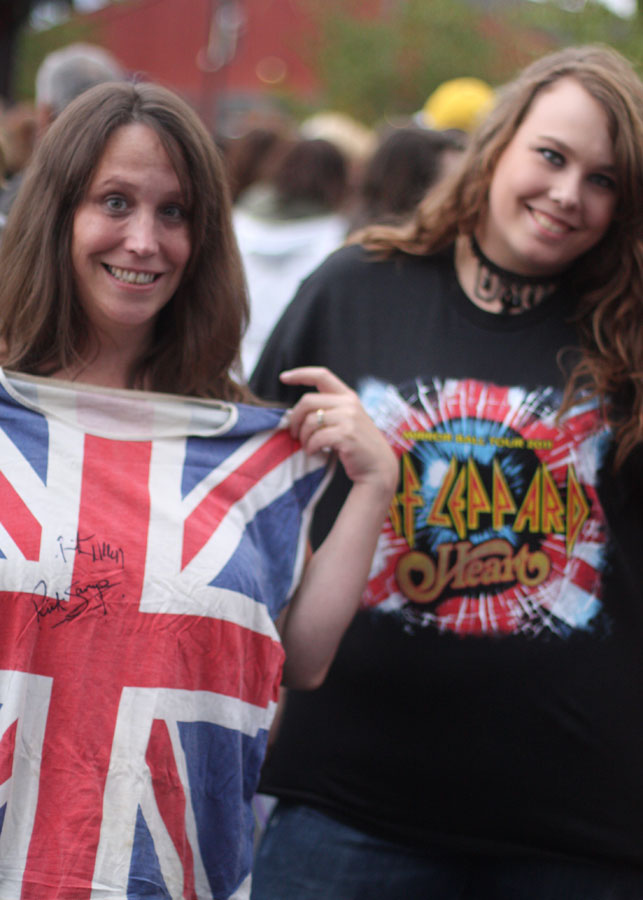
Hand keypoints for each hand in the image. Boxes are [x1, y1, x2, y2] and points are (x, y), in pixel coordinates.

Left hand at [281, 366, 397, 492]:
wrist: (379, 467)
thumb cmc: (358, 445)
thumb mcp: (348, 420)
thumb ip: (329, 410)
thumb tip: (297, 412)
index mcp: (348, 396)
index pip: (322, 375)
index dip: (300, 374)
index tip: (284, 377)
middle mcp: (349, 403)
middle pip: (307, 401)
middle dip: (295, 418)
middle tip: (293, 433)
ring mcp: (349, 418)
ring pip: (310, 421)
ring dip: (303, 437)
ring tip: (307, 446)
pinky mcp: (346, 435)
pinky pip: (316, 438)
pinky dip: (310, 447)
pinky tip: (313, 451)